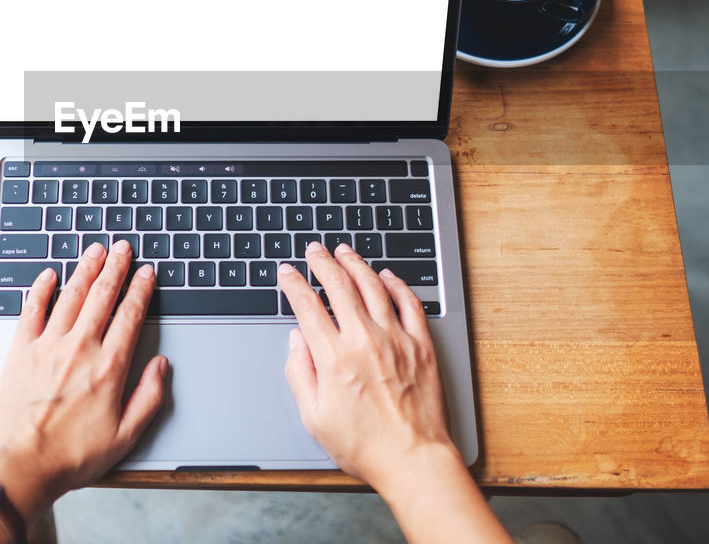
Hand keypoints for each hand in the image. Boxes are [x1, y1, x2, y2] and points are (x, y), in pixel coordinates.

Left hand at [0, 240, 167, 524]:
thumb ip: (149, 398)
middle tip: (123, 249)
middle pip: (102, 296)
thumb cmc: (71, 457)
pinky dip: (41, 288)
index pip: (130, 316)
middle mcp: (80, 348)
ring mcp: (48, 346)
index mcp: (108, 367)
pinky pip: (32, 309)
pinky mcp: (20, 351)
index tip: (147, 273)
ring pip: (71, 295)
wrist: (21, 466)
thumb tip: (162, 366)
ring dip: (85, 269)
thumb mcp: (126, 436)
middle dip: (116, 268)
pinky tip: (48, 275)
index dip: (141, 290)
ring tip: (95, 250)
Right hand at [278, 241, 455, 492]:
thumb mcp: (314, 417)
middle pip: (339, 286)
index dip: (293, 284)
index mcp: (333, 358)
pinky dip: (397, 284)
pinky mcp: (421, 345)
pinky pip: (409, 303)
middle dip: (322, 262)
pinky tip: (387, 276)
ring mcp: (396, 339)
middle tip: (314, 251)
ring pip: (373, 286)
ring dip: (355, 264)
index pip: (307, 306)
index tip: (287, 273)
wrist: (413, 458)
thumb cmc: (364, 446)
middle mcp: (364, 341)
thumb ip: (300, 374)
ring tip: (344, 252)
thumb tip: (296, 341)